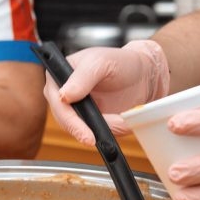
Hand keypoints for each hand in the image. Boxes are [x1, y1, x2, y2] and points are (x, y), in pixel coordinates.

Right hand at [43, 40, 169, 144]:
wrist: (142, 75)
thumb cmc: (120, 62)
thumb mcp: (100, 63)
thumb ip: (82, 77)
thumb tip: (63, 96)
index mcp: (58, 76)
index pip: (57, 102)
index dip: (69, 119)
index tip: (84, 132)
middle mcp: (62, 95)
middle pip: (66, 121)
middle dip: (87, 129)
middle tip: (100, 138)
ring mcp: (76, 111)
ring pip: (81, 131)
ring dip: (103, 129)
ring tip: (122, 121)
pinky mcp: (90, 122)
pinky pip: (96, 133)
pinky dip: (110, 131)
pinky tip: (122, 122)